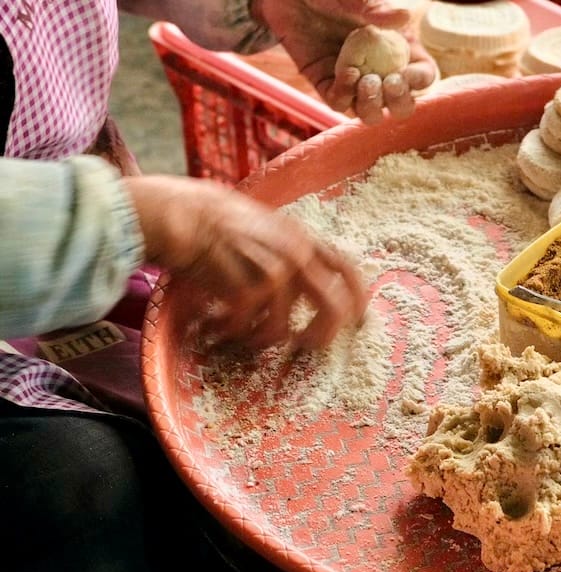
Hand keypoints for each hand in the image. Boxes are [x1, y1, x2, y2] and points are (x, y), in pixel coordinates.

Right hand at [125, 175, 369, 349]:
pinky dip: (230, 332)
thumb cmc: (218, 226)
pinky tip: (215, 325)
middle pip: (332, 309)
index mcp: (303, 239)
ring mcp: (273, 272)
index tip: (358, 322)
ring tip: (235, 331)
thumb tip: (312, 288)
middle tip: (302, 347)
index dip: (358, 300)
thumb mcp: (266, 230)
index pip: (347, 270)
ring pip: (281, 329)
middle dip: (320, 337)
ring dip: (257, 338)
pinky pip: (246, 329)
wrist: (181, 213)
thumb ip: (291, 253)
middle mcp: (296, 254)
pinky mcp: (245, 288)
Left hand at [252, 0, 437, 124]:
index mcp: (398, 49)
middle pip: (400, 104)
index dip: (420, 80)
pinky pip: (339, 103)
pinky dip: (345, 95)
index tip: (408, 74)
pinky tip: (346, 74)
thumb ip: (376, 9)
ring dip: (372, 106)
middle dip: (400, 103)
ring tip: (367, 82)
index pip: (422, 74)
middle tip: (390, 84)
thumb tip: (403, 16)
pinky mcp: (326, 84)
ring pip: (371, 113)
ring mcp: (353, 81)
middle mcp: (379, 70)